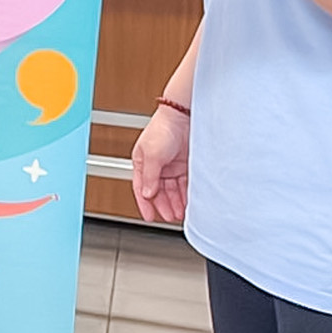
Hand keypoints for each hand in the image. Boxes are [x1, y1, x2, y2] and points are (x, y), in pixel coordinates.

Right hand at [130, 105, 189, 223]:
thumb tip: (148, 193)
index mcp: (142, 162)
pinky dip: (187, 194)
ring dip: (176, 202)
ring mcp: (172, 166)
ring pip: (173, 190)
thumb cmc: (163, 128)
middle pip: (159, 191)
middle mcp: (157, 166)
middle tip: (170, 217)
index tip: (149, 217)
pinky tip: (190, 202)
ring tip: (182, 213)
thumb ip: (149, 176)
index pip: (141, 187)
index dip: (145, 204)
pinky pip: (186, 184)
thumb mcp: (152, 154)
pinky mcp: (187, 165)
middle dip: (164, 205)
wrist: (184, 115)